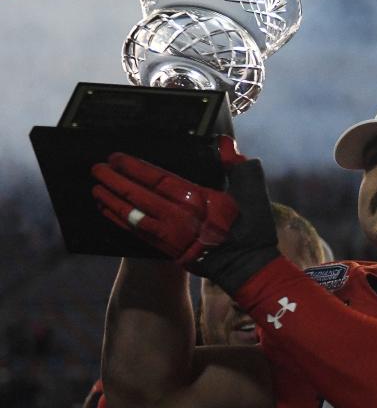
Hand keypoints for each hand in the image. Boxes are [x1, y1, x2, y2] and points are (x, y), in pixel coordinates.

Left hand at [91, 136, 278, 293]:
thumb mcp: (251, 190)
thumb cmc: (250, 227)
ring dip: (111, 200)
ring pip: (132, 214)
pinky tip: (106, 210)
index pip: (158, 179)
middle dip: (115, 181)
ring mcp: (169, 234)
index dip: (134, 168)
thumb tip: (226, 142)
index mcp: (197, 198)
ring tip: (95, 188)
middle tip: (96, 169)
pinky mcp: (165, 248)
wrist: (245, 266)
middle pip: (138, 195)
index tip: (116, 157)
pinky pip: (135, 231)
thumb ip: (236, 164)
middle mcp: (178, 215)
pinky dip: (118, 220)